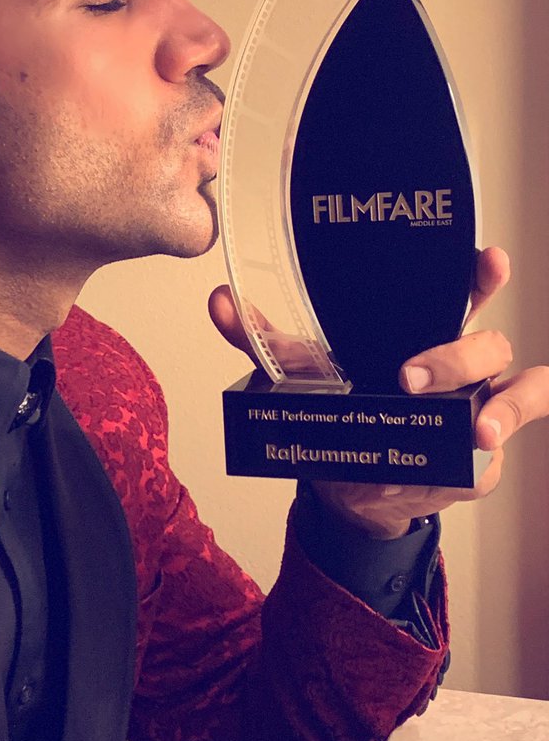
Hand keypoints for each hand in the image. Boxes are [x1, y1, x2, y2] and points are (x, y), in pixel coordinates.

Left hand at [209, 247, 548, 538]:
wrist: (348, 482)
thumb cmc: (343, 411)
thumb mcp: (302, 372)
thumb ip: (265, 339)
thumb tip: (222, 302)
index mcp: (425, 331)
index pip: (461, 292)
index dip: (479, 274)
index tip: (484, 258)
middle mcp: (464, 364)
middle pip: (488, 343)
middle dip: (458, 354)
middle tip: (410, 378)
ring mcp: (482, 406)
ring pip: (519, 388)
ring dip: (500, 406)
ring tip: (474, 429)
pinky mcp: (484, 454)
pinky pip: (502, 453)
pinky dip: (488, 456)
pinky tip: (467, 457)